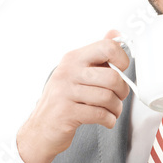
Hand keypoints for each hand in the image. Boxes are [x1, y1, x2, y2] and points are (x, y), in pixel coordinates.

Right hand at [16, 30, 130, 162]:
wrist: (40, 129)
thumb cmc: (63, 100)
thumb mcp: (77, 72)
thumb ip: (97, 54)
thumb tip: (115, 33)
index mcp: (73, 58)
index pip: (107, 47)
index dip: (122, 60)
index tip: (121, 71)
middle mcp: (68, 72)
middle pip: (112, 77)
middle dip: (122, 91)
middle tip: (118, 97)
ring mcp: (65, 92)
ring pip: (108, 97)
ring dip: (116, 108)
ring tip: (112, 111)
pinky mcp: (66, 113)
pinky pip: (100, 114)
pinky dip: (109, 120)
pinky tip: (106, 120)